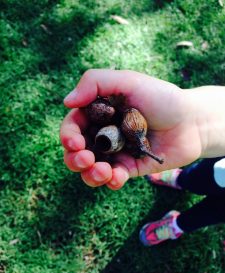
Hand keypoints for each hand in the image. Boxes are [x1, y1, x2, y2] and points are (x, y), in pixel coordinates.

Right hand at [60, 69, 201, 189]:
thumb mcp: (128, 81)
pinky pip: (113, 179)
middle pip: (76, 152)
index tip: (75, 142)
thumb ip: (95, 82)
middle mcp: (104, 133)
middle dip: (75, 159)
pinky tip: (117, 177)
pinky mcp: (129, 167)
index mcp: (99, 113)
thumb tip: (66, 102)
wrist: (192, 121)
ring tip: (102, 171)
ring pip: (90, 169)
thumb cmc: (162, 98)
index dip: (68, 136)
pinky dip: (111, 181)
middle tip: (86, 159)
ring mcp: (116, 152)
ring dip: (89, 174)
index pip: (73, 126)